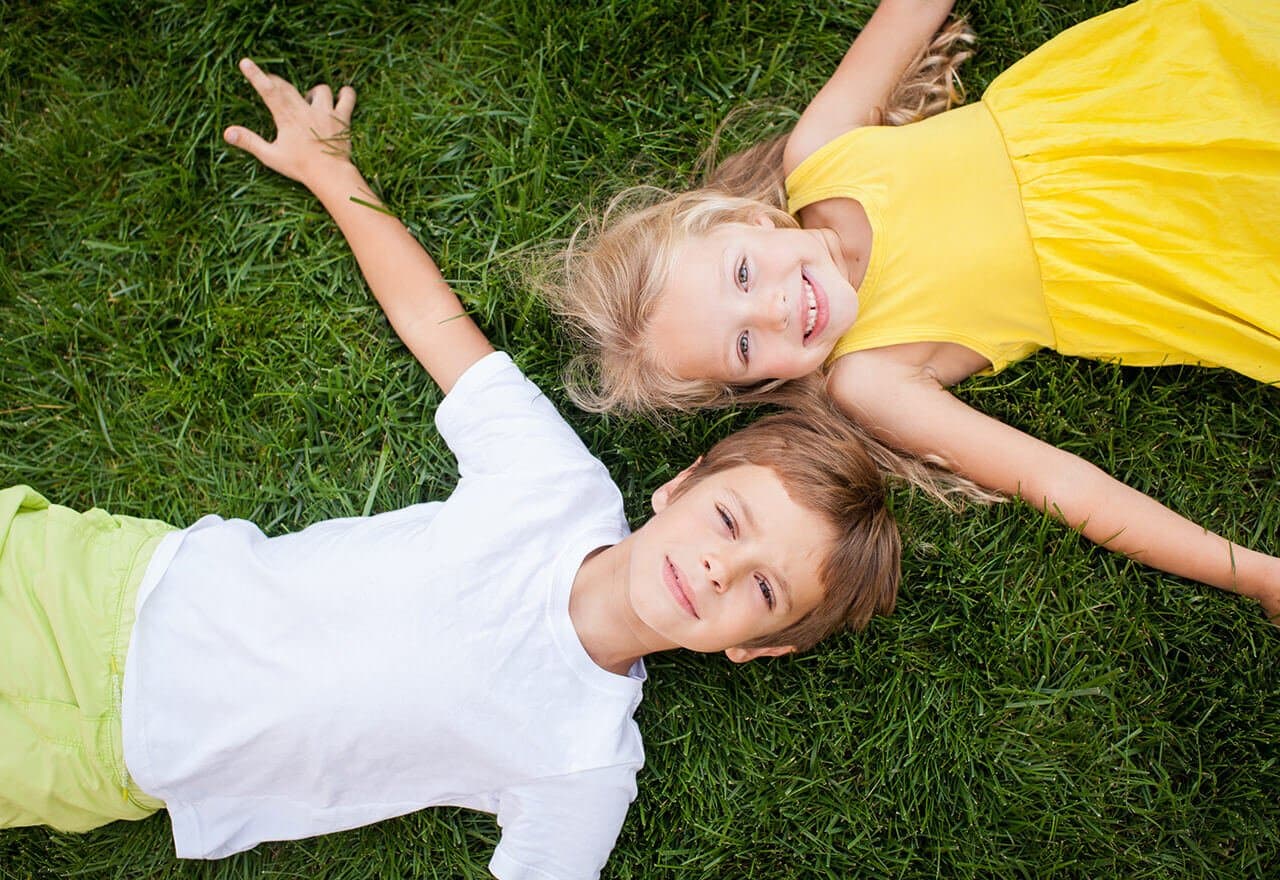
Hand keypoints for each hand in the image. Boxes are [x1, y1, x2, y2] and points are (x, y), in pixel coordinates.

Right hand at [224, 58, 356, 189]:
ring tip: (308, 102)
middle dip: (277, 82)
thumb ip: (249, 142)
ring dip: (313, 93)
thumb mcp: (271, 156)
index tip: (245, 62)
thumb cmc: (300, 167)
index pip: (269, 91)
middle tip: (270, 82)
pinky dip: (345, 93)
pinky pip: (347, 97)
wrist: (331, 175)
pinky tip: (341, 94)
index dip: (256, 75)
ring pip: (320, 90)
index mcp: (287, 118)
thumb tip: (227, 132)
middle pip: (289, 87)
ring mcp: (326, 113)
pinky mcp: (343, 118)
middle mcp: (306, 110)